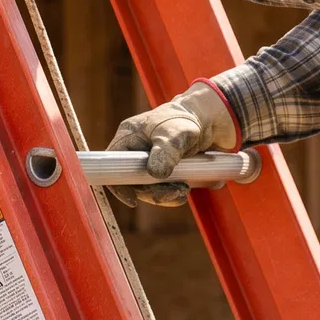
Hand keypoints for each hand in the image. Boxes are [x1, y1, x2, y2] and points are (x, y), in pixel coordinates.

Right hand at [104, 83, 240, 207]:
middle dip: (152, 192)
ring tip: (184, 191)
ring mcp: (147, 160)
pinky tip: (185, 189)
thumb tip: (155, 174)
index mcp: (128, 136)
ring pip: (147, 187)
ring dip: (164, 194)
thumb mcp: (176, 134)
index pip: (111, 165)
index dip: (118, 185)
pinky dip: (170, 191)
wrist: (208, 120)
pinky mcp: (161, 168)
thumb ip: (166, 151)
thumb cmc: (186, 120)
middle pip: (131, 181)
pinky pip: (159, 187)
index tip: (134, 200)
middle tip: (178, 193)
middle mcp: (134, 150)